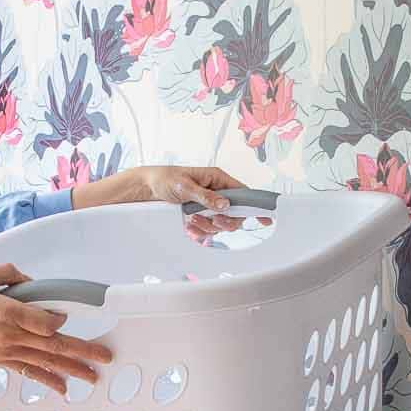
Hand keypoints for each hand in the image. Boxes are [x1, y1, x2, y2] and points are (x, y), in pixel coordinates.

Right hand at [0, 264, 112, 396]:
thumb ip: (5, 274)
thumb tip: (30, 281)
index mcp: (4, 312)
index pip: (41, 321)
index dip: (57, 319)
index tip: (65, 315)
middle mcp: (10, 335)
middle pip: (52, 344)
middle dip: (82, 350)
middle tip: (106, 356)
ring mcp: (7, 351)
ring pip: (46, 361)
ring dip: (72, 369)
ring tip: (94, 376)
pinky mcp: (2, 361)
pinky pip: (30, 372)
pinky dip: (48, 380)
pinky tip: (64, 389)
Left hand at [70, 163, 249, 238]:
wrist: (145, 188)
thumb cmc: (163, 179)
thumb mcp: (185, 186)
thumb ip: (206, 197)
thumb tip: (225, 205)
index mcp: (217, 178)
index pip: (243, 193)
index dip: (255, 205)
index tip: (265, 217)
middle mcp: (216, 191)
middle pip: (235, 213)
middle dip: (224, 221)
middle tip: (211, 220)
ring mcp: (208, 204)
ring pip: (220, 224)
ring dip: (207, 226)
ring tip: (192, 220)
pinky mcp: (200, 215)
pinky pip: (208, 229)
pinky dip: (199, 231)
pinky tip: (189, 226)